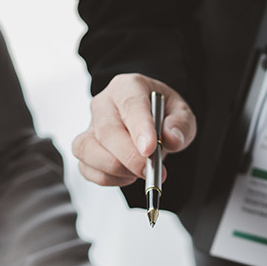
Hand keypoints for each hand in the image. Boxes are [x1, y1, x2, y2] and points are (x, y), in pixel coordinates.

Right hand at [72, 73, 196, 186]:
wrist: (148, 122)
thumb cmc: (162, 114)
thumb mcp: (181, 113)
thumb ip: (181, 124)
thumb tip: (172, 138)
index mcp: (128, 87)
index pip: (131, 104)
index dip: (140, 128)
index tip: (150, 149)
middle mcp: (104, 104)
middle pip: (107, 130)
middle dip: (129, 157)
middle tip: (149, 172)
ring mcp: (90, 127)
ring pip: (88, 149)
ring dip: (115, 169)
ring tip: (139, 172)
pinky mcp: (84, 149)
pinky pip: (86, 168)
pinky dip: (107, 179)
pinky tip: (127, 176)